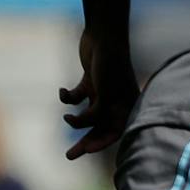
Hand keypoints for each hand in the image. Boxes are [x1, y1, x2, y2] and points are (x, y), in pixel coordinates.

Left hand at [61, 29, 138, 159]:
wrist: (104, 34)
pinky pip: (78, 97)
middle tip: (70, 156)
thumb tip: (87, 125)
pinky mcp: (91, 82)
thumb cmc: (110, 63)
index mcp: (127, 105)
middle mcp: (116, 101)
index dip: (101, 142)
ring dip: (75, 118)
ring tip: (65, 118)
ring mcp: (104, 92)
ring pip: (88, 114)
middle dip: (85, 140)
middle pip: (100, 127)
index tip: (86, 151)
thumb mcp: (107, 91)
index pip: (115, 131)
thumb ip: (98, 112)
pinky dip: (68, 97)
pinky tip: (62, 91)